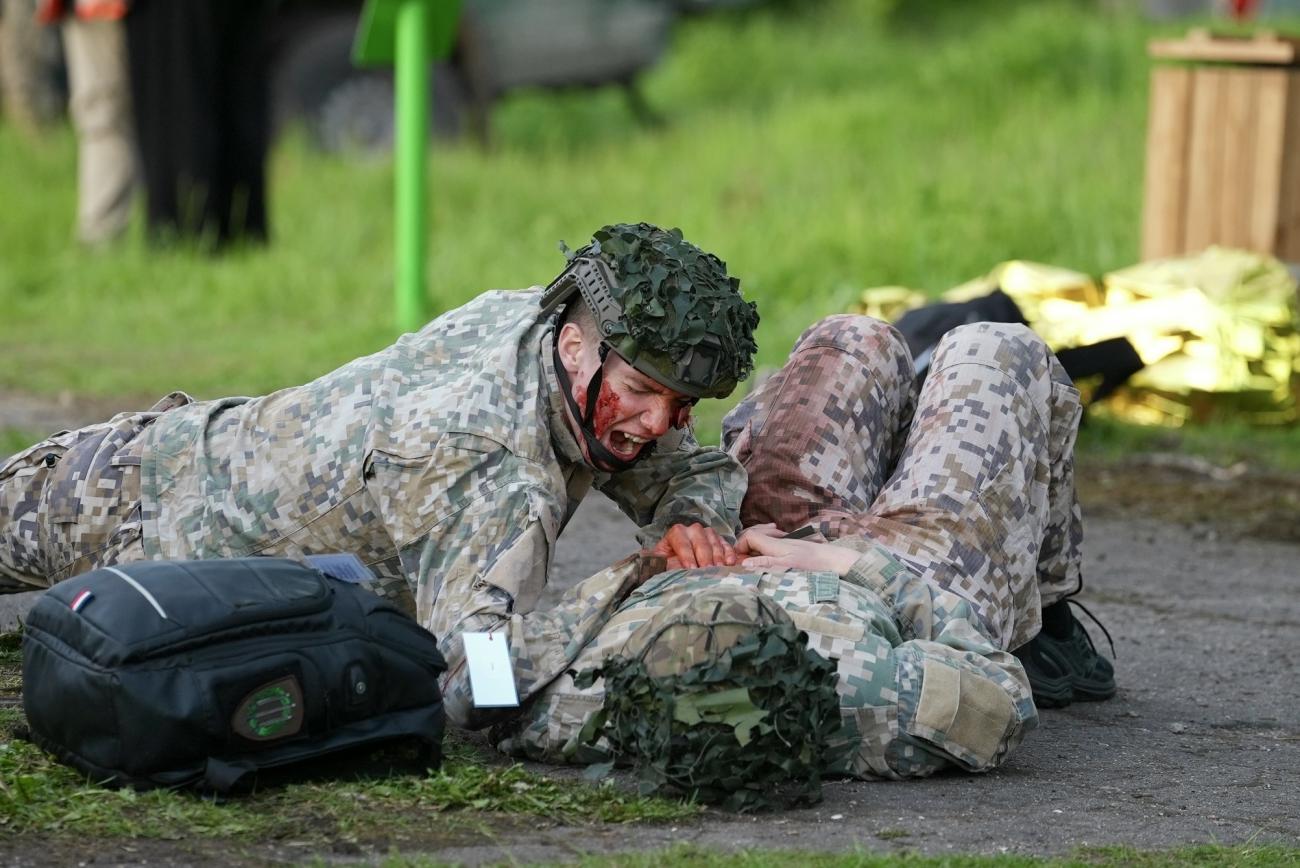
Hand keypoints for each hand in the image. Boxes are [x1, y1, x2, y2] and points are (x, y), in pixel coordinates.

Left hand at [651, 522, 736, 568]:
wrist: (677, 569)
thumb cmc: (667, 567)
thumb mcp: (661, 566)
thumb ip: (664, 564)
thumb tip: (669, 566)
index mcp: (674, 534)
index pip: (680, 538)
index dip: (686, 553)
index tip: (690, 568)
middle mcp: (691, 530)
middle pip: (699, 537)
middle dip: (704, 555)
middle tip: (708, 570)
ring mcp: (706, 534)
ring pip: (713, 538)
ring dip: (717, 554)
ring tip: (719, 569)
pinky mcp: (718, 541)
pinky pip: (725, 543)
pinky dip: (729, 552)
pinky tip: (730, 563)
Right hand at [735, 524, 858, 575]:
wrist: (836, 560)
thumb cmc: (813, 564)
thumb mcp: (787, 566)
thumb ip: (765, 564)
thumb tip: (742, 564)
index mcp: (774, 544)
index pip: (749, 536)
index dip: (739, 547)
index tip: (738, 563)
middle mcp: (778, 540)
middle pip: (753, 534)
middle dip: (744, 544)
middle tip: (740, 560)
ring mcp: (785, 542)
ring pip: (762, 537)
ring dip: (754, 545)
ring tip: (750, 557)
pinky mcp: (791, 547)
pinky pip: (771, 542)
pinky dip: (765, 546)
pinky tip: (768, 554)